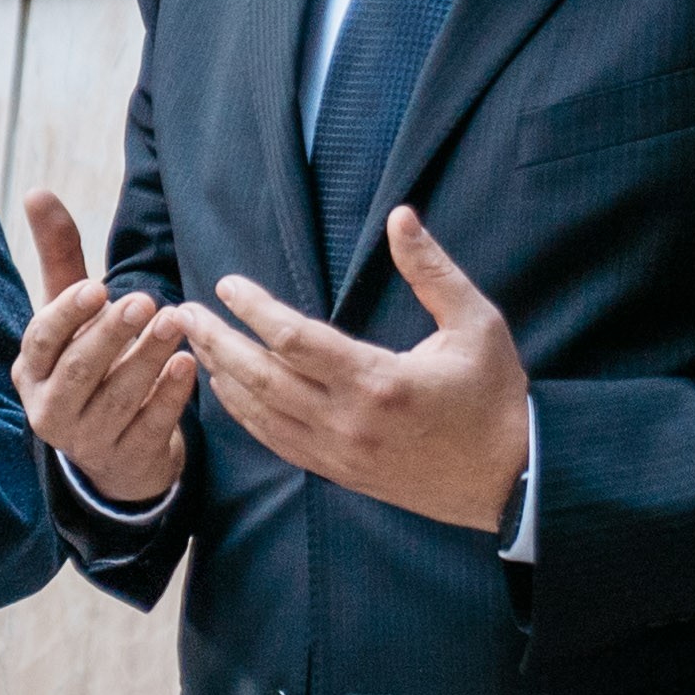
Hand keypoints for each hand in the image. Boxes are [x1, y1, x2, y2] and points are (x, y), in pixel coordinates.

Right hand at [13, 190, 192, 507]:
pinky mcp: (127, 460)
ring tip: (177, 323)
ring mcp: (87, 441)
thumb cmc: (88, 364)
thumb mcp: (71, 315)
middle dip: (112, 336)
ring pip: (117, 400)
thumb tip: (36, 190)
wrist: (112, 449)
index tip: (97, 288)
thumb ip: (58, 256)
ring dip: (147, 360)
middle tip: (146, 301)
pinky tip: (190, 366)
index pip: (42, 340)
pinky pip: (149, 427)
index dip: (67, 315)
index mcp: (32, 370)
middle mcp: (50, 409)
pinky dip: (169, 397)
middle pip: (79, 371)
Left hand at [176, 209, 528, 530]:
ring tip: (193, 343)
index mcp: (379, 381)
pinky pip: (274, 442)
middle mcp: (348, 421)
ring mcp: (338, 453)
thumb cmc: (495, 395)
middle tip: (184, 313)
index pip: (294, 339)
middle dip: (216, 342)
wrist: (511, 478)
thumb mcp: (477, 323)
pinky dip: (242, 414)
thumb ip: (433, 270)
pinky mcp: (338, 472)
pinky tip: (225, 390)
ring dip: (221, 377)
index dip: (254, 309)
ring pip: (259, 414)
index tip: (227, 284)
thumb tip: (400, 216)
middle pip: (260, 378)